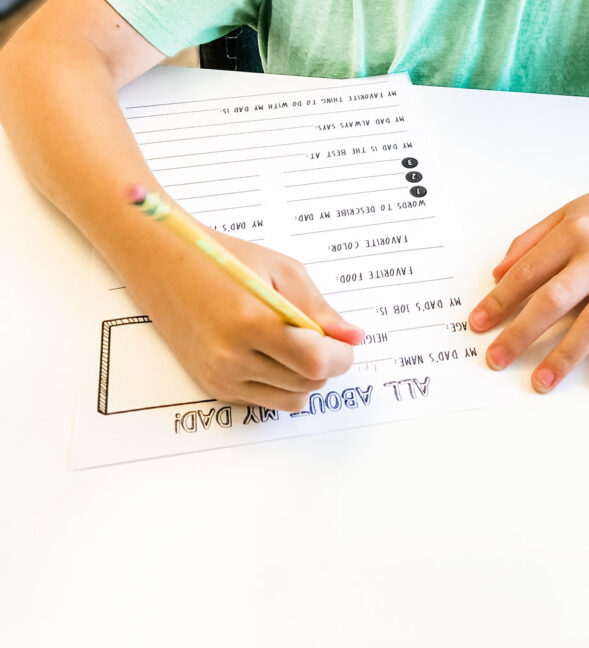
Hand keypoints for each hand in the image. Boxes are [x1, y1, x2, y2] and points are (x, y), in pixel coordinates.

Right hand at [121, 228, 363, 409]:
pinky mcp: (214, 387)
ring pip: (291, 399)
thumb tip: (353, 336)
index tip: (345, 342)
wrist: (164, 265)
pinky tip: (269, 351)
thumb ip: (319, 308)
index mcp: (251, 321)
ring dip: (304, 376)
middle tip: (320, 335)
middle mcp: (232, 357)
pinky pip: (267, 400)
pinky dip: (280, 381)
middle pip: (308, 383)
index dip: (341, 355)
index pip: (315, 360)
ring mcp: (221, 377)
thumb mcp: (281, 270)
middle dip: (325, 363)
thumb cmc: (223, 259)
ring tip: (293, 341)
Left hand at [468, 167, 588, 392]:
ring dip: (566, 355)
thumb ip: (533, 240)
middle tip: (496, 359)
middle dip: (521, 333)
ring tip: (542, 381)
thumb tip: (500, 273)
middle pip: (554, 299)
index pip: (528, 272)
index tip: (479, 324)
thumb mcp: (571, 211)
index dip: (499, 300)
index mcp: (575, 231)